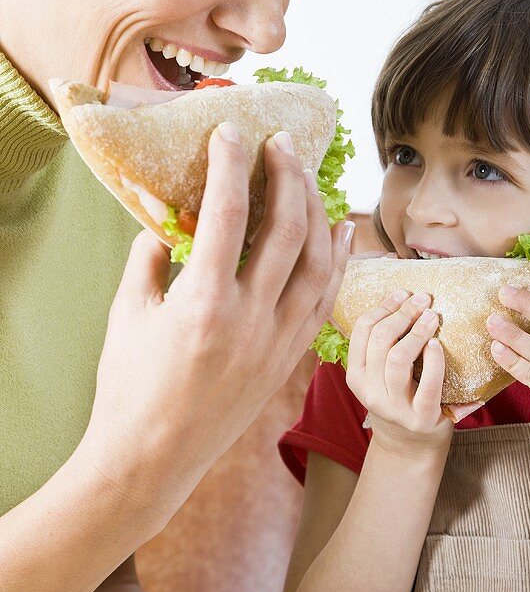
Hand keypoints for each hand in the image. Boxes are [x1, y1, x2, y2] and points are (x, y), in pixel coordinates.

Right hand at [80, 124, 352, 524]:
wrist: (152, 461)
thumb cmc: (129, 388)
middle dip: (288, 176)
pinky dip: (337, 263)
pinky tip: (340, 232)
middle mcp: (249, 320)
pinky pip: (325, 302)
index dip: (231, 165)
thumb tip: (168, 222)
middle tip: (282, 141)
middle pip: (286, 231)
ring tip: (310, 176)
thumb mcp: (128, 314)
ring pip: (318, 264)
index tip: (231, 131)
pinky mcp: (289, 360)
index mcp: (202, 304)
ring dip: (318, 212)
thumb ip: (148, 259)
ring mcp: (276, 343)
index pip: (225, 216)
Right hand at [346, 291, 453, 457]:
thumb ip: (382, 346)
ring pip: (398, 358)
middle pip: (380, 339)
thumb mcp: (380, 375)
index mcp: (356, 375)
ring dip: (417, 331)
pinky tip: (438, 345)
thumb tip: (404, 296)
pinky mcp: (420, 418)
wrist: (411, 446)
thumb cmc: (400, 398)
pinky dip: (434, 360)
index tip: (403, 293)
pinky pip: (428, 384)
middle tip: (423, 299)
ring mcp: (393, 407)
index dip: (384, 306)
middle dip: (403, 313)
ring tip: (432, 316)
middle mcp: (369, 391)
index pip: (362, 330)